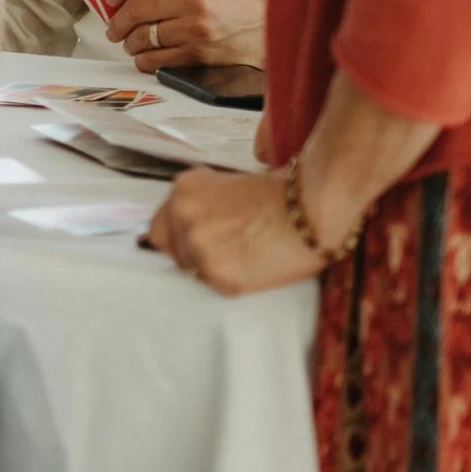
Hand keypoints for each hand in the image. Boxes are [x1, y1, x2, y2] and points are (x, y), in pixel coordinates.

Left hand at [104, 0, 265, 72]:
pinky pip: (155, 60)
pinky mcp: (198, 56)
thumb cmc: (233, 6)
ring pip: (142, 36)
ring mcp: (196, 30)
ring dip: (129, 42)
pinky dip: (143, 60)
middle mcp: (195, 0)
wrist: (269, 35)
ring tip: (129, 42)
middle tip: (113, 27)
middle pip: (137, 9)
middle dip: (117, 20)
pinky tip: (145, 57)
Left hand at [142, 166, 323, 294]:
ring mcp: (197, 246)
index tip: (195, 242)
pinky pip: (218, 286)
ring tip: (246, 257)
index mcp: (183, 190)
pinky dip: (235, 282)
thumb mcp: (225, 185)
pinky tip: (256, 267)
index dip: (178, 237)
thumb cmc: (279, 195)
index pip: (160, 227)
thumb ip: (200, 204)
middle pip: (173, 251)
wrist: (311, 209)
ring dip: (214, 268)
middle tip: (227, 251)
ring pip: (194, 271)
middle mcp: (182, 216)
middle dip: (194, 253)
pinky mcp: (218, 274)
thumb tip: (190, 224)